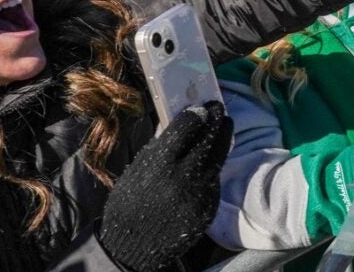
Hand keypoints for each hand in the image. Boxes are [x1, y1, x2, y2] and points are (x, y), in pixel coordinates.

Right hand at [99, 101, 232, 271]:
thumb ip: (162, 147)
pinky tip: (209, 160)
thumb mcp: (138, 169)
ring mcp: (200, 193)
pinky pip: (214, 180)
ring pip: (218, 157)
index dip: (197, 113)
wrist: (133, 245)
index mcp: (160, 163)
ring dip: (222, 139)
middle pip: (210, 138)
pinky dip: (213, 167)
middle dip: (217, 120)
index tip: (202, 107)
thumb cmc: (130, 202)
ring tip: (223, 127)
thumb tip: (182, 121)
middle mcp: (184, 176)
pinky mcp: (209, 207)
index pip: (188, 126)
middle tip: (219, 108)